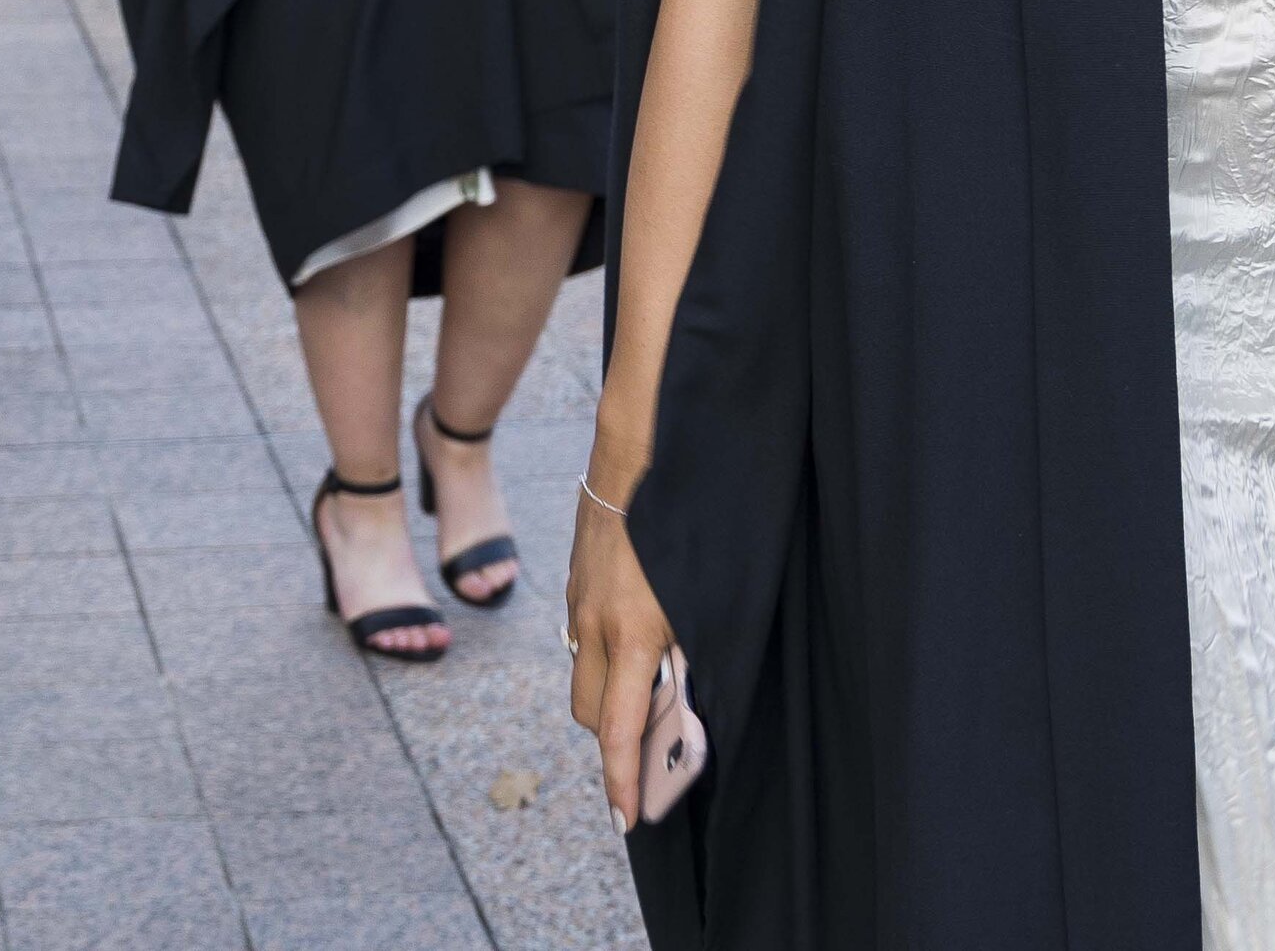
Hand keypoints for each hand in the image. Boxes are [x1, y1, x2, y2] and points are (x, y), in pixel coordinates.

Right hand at [564, 467, 681, 829]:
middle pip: (590, 716)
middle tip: (645, 762)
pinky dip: (601, 661)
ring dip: (607, 701)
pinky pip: (580, 642)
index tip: (626, 818)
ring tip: (642, 702)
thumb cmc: (683, 527)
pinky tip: (628, 649)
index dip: (621, 782)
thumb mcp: (700, 600)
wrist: (637, 455)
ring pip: (582, 679)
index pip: (619, 732)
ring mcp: (578, 605)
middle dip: (613, 745)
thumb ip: (685, 656)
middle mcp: (595, 627)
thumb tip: (678, 702)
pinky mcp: (575, 585)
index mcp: (633, 636)